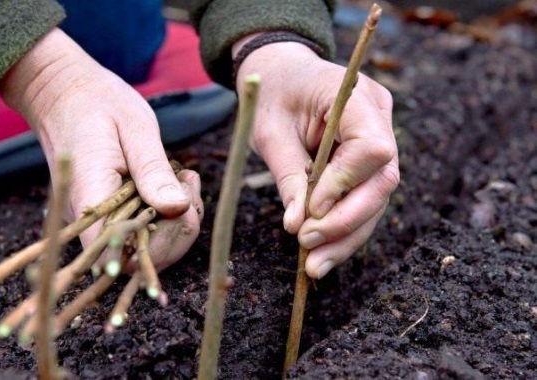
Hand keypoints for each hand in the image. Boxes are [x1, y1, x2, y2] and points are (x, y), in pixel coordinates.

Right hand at [0, 28, 202, 270]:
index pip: (121, 254)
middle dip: (179, 231)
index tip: (185, 208)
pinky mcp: (109, 213)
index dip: (159, 248)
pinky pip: (141, 230)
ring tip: (187, 180)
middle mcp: (90, 219)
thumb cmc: (98, 103)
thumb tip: (177, 208)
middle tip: (191, 186)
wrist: (63, 92)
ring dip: (178, 222)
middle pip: (138, 259)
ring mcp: (99, 218)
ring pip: (144, 248)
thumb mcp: (134, 128)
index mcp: (91, 198)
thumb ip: (153, 171)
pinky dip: (168, 214)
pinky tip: (179, 183)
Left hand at [234, 37, 398, 278]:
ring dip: (346, 236)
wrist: (283, 74)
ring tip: (315, 266)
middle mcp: (379, 118)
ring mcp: (380, 138)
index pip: (371, 147)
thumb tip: (297, 226)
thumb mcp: (269, 132)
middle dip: (346, 221)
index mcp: (356, 97)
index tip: (311, 210)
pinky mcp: (370, 161)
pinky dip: (344, 229)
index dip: (345, 183)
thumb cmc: (272, 95)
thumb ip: (288, 176)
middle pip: (382, 180)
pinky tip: (323, 255)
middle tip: (309, 248)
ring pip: (376, 198)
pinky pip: (364, 199)